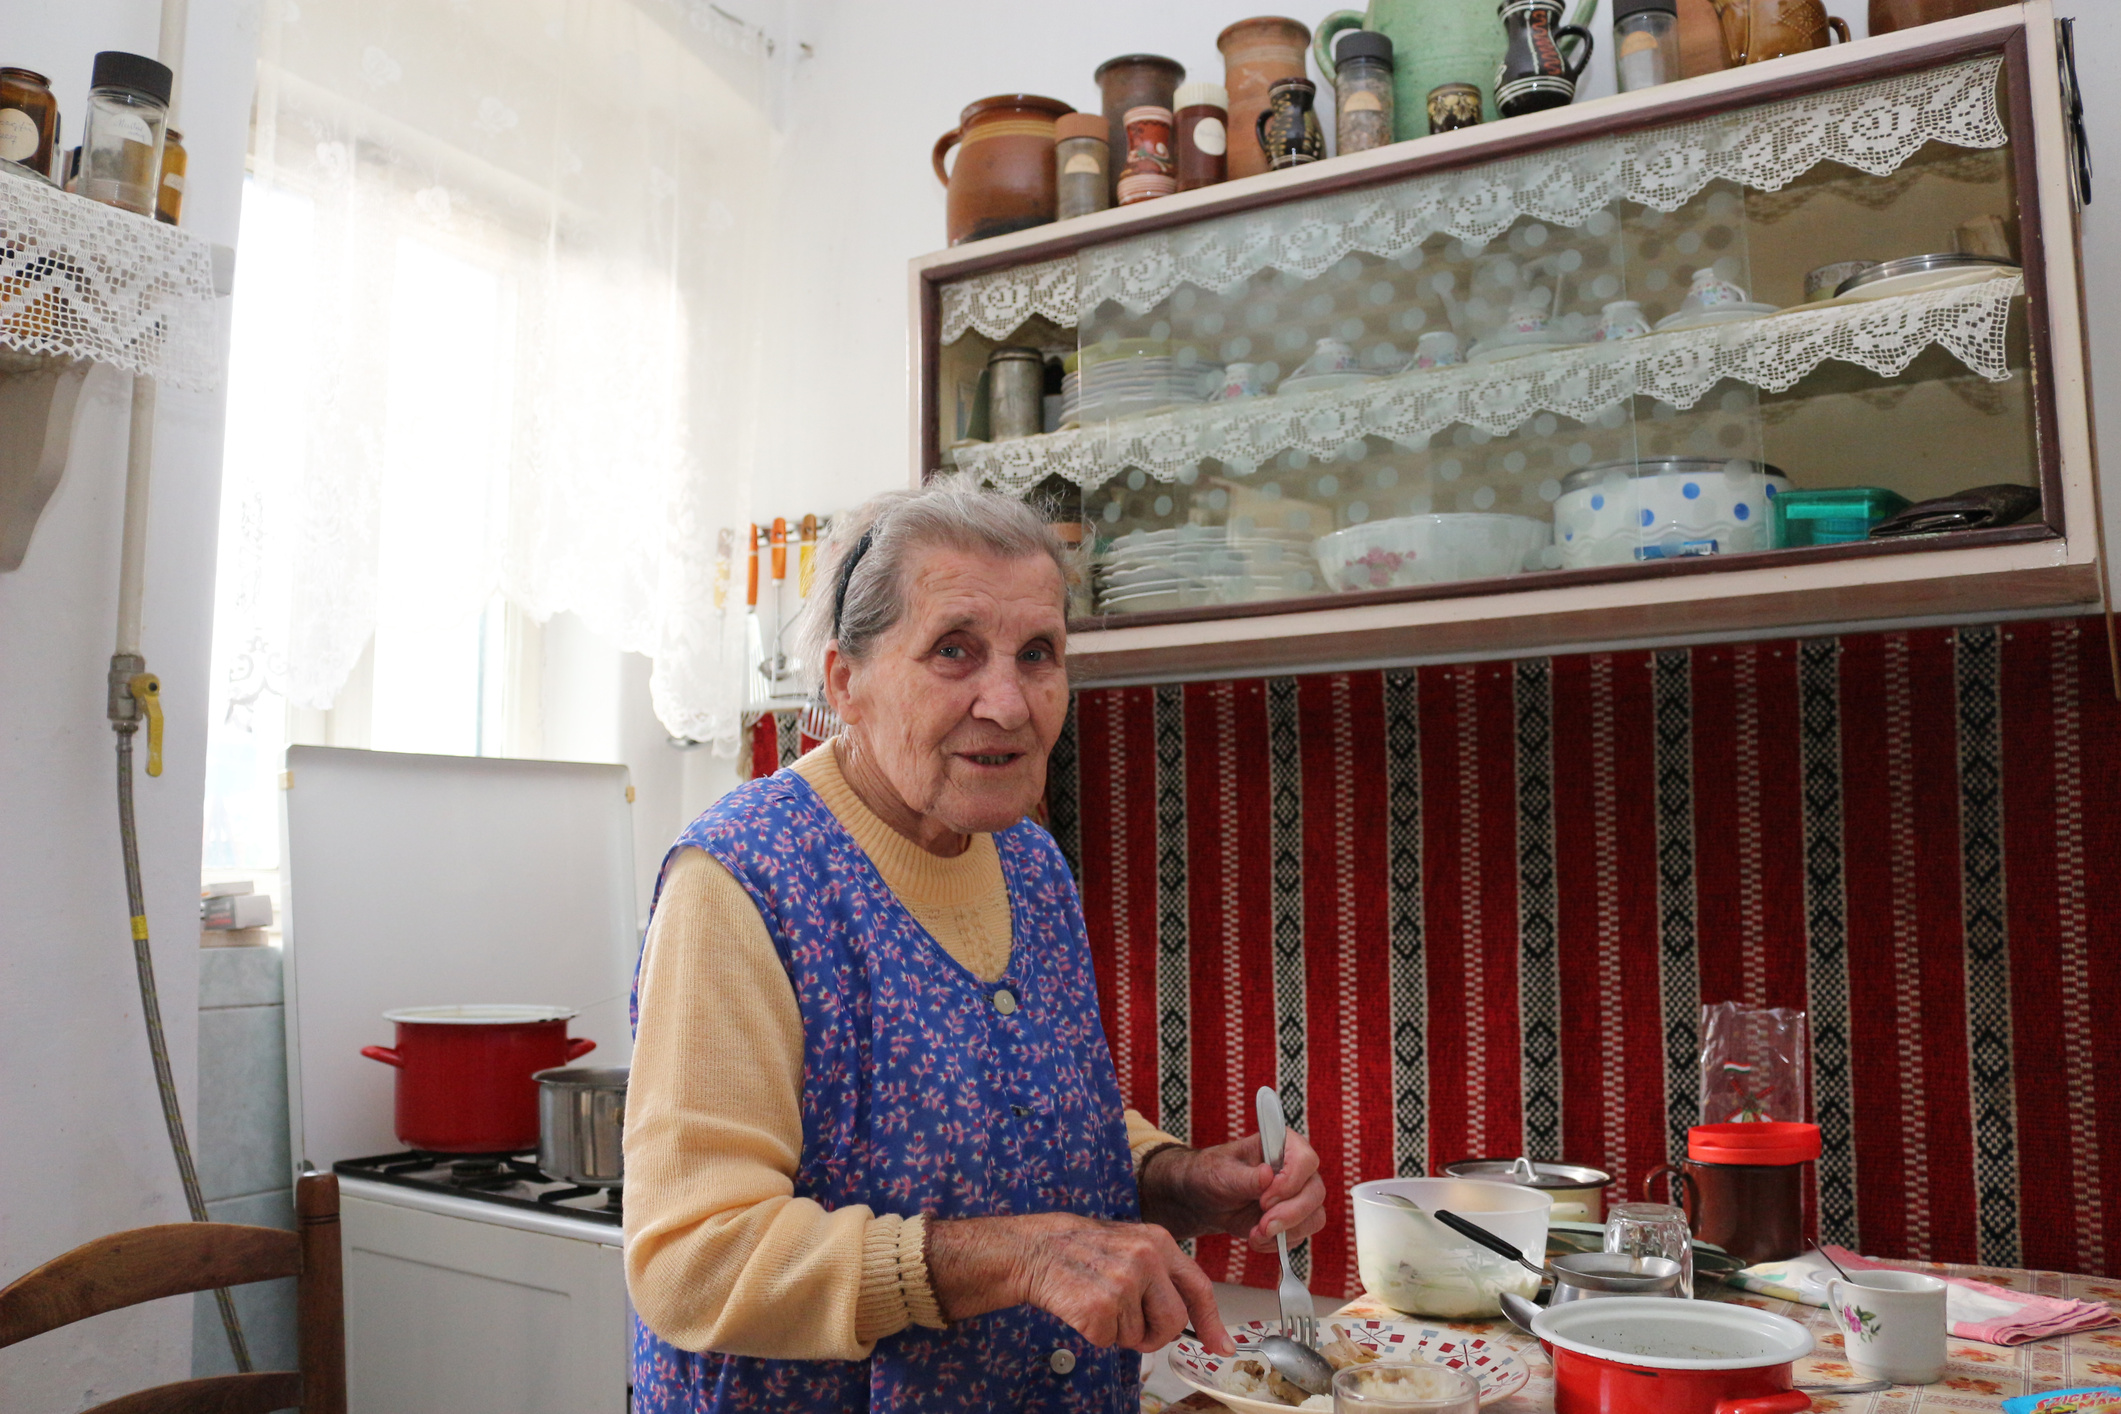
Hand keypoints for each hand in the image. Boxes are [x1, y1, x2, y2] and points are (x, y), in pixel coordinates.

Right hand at [925, 1212, 1233, 1354]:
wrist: (1033, 1249)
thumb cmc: (1081, 1250)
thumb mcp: (1130, 1244)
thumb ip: (1161, 1274)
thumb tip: (1186, 1317)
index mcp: (1158, 1241)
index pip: (1198, 1288)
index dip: (1211, 1322)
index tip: (1221, 1346)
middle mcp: (1145, 1259)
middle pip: (1173, 1321)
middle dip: (1155, 1333)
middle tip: (1130, 1324)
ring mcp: (1122, 1283)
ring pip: (1138, 1335)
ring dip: (1118, 1330)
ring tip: (1097, 1300)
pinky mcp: (1098, 1308)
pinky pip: (1110, 1341)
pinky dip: (1096, 1334)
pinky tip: (1082, 1307)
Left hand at [1137, 1132, 1327, 1250]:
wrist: (1207, 1200)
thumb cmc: (1213, 1175)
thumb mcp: (1222, 1174)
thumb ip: (1245, 1177)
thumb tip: (1267, 1175)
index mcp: (1283, 1144)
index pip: (1306, 1159)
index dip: (1290, 1181)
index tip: (1264, 1199)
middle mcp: (1298, 1168)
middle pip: (1315, 1192)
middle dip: (1290, 1214)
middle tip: (1262, 1226)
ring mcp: (1299, 1194)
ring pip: (1315, 1217)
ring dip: (1286, 1232)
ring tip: (1255, 1234)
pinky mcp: (1296, 1218)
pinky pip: (1302, 1235)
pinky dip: (1279, 1242)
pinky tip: (1256, 1238)